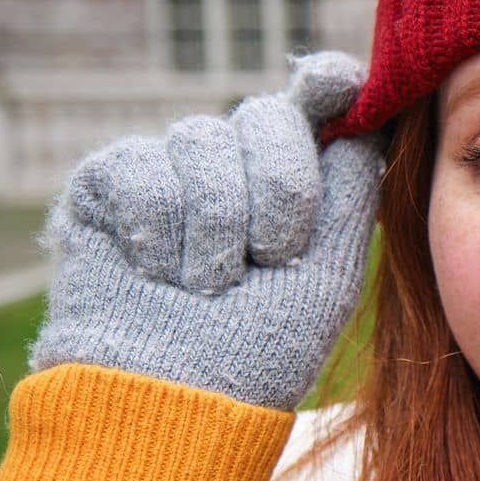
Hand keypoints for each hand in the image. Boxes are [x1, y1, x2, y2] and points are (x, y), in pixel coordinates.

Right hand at [28, 52, 384, 410]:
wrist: (183, 399)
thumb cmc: (266, 346)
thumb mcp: (332, 266)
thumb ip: (353, 185)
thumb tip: (370, 108)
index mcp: (299, 177)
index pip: (318, 100)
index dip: (327, 82)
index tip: (334, 84)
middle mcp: (237, 161)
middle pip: (269, 114)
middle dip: (281, 189)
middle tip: (271, 256)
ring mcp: (172, 166)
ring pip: (203, 137)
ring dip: (219, 226)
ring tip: (209, 284)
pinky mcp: (110, 180)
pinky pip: (142, 168)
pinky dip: (159, 233)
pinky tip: (159, 273)